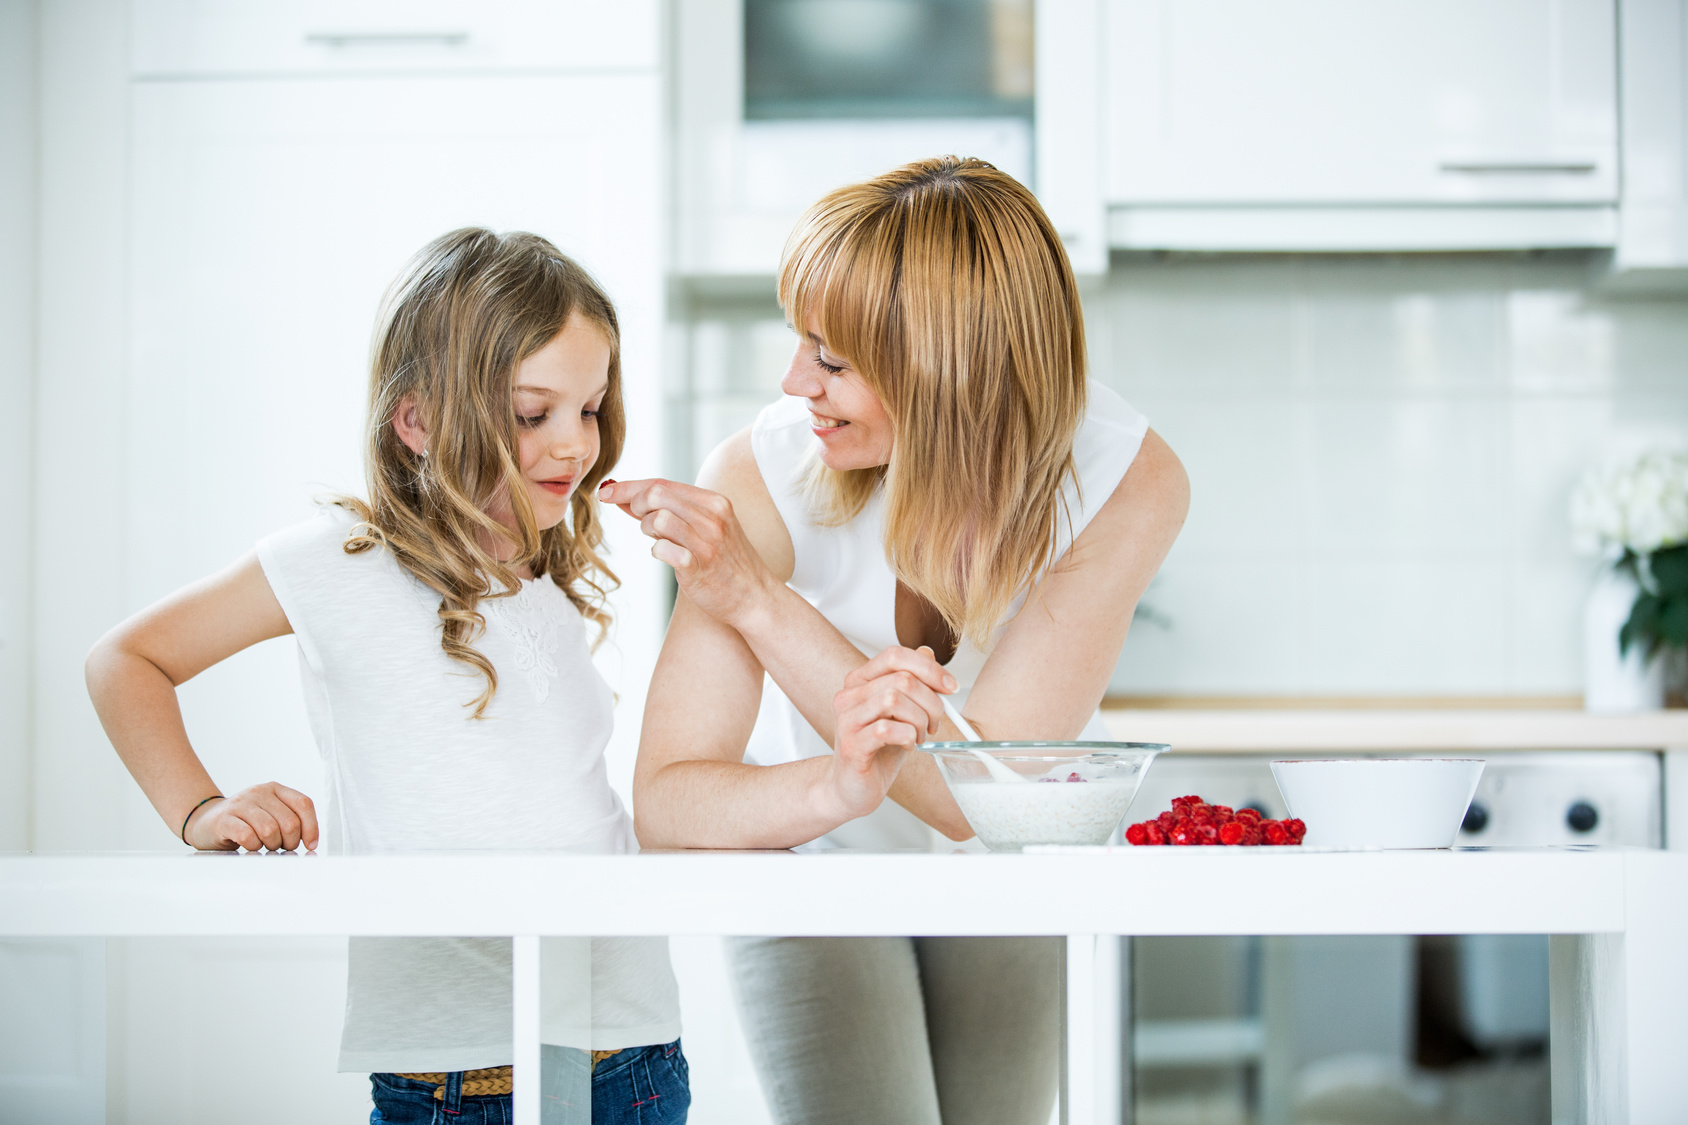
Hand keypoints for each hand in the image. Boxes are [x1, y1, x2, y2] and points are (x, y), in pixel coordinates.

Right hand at [184, 782, 318, 851]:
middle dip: (289, 842)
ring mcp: (240, 804)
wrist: (205, 821)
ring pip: (270, 830)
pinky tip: (249, 846)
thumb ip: (290, 820)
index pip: (304, 804)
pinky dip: (253, 847)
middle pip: (289, 822)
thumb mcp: (270, 813)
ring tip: (264, 846)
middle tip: (280, 847)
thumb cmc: (244, 822)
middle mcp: (259, 792)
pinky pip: (248, 836)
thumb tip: (311, 843)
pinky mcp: (224, 819)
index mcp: (275, 789)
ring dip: (271, 845)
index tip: (310, 844)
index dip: (311, 827)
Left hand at [598, 478, 775, 627]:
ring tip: (658, 540)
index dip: (629, 486)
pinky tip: (666, 557)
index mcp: (714, 502)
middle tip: (639, 521)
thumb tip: (625, 498)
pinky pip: (663, 550)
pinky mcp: (700, 568)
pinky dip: (657, 551)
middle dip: (636, 504)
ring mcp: (707, 543)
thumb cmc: (724, 561)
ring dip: (647, 529)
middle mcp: (713, 518)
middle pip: (657, 494)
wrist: (754, 597)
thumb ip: (670, 511)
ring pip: (658, 519)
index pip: (663, 483)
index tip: (606, 492)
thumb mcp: (705, 527)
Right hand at [824, 646, 957, 820]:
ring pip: (894, 700)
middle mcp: (849, 696)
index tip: (950, 687)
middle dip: (931, 702)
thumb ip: (911, 683)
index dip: (929, 668)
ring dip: (919, 721)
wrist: (852, 788)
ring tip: (919, 736)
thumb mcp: (901, 713)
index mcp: (860, 682)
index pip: (895, 655)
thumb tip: (927, 652)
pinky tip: (907, 746)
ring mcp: (847, 720)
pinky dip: (907, 737)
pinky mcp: (851, 745)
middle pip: (902, 679)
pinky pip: (886, 729)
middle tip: (933, 724)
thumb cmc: (877, 751)